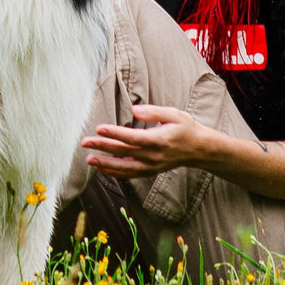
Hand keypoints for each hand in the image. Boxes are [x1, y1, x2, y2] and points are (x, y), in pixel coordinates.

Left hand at [80, 104, 222, 178]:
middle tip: (85, 142)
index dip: (114, 134)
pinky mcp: (150, 171)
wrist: (199, 149)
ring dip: (105, 164)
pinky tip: (102, 168)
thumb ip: (153, 112)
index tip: (99, 129)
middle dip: (103, 147)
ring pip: (124, 167)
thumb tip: (134, 110)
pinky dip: (115, 172)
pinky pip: (129, 174)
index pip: (132, 138)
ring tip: (89, 159)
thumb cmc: (186, 128)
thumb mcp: (174, 114)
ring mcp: (151, 166)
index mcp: (158, 140)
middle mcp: (153, 156)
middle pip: (123, 152)